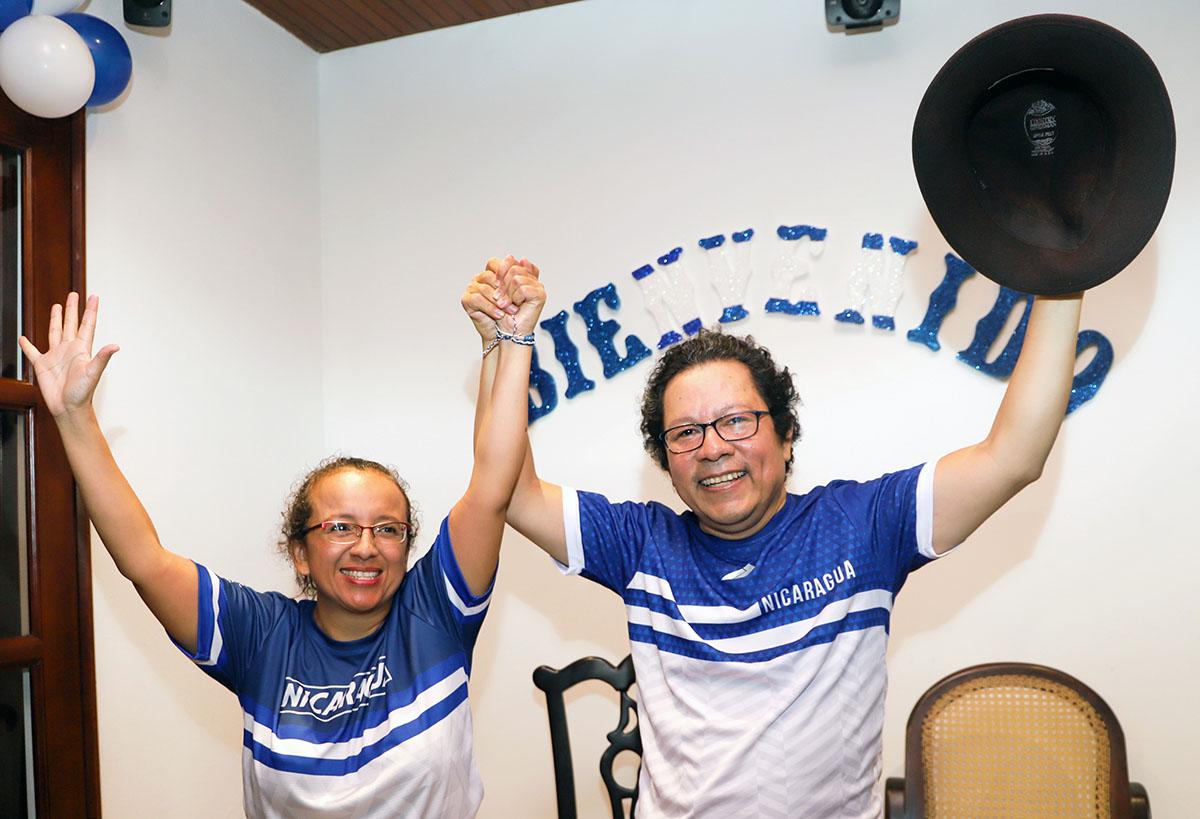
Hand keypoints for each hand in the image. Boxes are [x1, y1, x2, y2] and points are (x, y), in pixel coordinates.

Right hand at [18, 293, 118, 418]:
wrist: (68, 407)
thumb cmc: (82, 393)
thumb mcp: (93, 373)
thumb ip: (102, 358)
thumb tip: (115, 346)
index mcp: (81, 349)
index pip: (87, 324)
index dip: (90, 310)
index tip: (94, 296)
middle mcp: (69, 349)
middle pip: (70, 323)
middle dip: (72, 309)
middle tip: (74, 295)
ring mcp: (55, 356)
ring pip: (55, 332)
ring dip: (56, 319)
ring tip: (57, 306)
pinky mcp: (42, 365)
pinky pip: (32, 352)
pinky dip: (27, 345)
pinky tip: (23, 338)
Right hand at [461, 255, 519, 342]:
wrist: (508, 332)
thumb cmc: (515, 313)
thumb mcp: (526, 292)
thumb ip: (528, 274)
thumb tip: (523, 259)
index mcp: (493, 273)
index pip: (495, 263)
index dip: (506, 273)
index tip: (517, 287)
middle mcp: (481, 278)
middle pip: (490, 276)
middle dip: (505, 291)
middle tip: (516, 303)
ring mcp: (472, 288)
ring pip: (485, 288)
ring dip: (500, 302)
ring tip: (510, 311)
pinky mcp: (467, 299)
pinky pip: (477, 299)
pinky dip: (491, 307)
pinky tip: (499, 314)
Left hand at [499, 258, 544, 335]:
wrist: (508, 331)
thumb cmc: (503, 313)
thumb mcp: (500, 289)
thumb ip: (505, 272)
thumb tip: (511, 256)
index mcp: (525, 276)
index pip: (512, 262)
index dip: (501, 271)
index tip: (496, 284)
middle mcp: (534, 280)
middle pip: (514, 268)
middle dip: (503, 285)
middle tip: (499, 299)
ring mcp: (539, 287)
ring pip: (517, 279)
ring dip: (507, 294)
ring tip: (506, 305)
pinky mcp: (541, 295)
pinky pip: (523, 289)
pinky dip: (515, 299)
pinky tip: (516, 307)